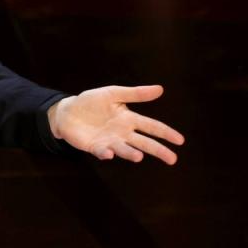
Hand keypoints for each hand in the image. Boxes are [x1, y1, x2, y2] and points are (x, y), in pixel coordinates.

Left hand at [48, 85, 184, 164]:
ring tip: (139, 157)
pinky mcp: (95, 147)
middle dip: (158, 150)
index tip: (180, 140)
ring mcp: (110, 141)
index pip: (151, 126)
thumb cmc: (91, 102)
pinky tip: (109, 153)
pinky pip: (102, 152)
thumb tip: (160, 89)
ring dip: (131, 154)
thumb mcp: (113, 94)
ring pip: (125, 149)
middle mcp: (123, 133)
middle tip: (172, 159)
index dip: (165, 133)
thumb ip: (135, 94)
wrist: (68, 111)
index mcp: (129, 119)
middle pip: (144, 142)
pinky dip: (105, 153)